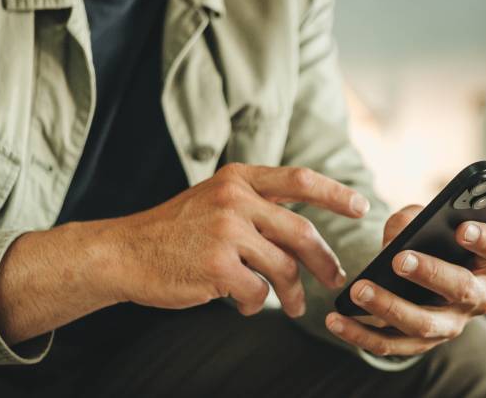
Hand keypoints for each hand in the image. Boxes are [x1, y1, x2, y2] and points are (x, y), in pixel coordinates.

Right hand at [106, 163, 369, 316]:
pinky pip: (257, 292)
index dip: (335, 194)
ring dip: (294, 293)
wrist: (123, 252)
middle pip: (301, 232)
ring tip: (296, 306)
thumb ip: (257, 204)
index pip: (300, 180)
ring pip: (284, 267)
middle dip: (325, 261)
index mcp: (239, 178)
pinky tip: (245, 305)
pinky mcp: (217, 266)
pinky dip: (257, 305)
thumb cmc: (175, 231)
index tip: (362, 207)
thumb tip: (308, 234)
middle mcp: (235, 199)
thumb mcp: (215, 198)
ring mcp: (226, 232)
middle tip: (335, 278)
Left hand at [324, 205, 485, 356]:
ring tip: (359, 289)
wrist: (420, 278)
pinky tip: (336, 319)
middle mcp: (476, 297)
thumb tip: (398, 234)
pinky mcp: (421, 344)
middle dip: (430, 273)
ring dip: (389, 307)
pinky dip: (360, 334)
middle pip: (461, 289)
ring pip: (424, 323)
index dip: (485, 239)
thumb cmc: (429, 241)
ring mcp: (451, 325)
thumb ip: (413, 218)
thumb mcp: (425, 223)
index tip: (462, 228)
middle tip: (399, 259)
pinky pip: (391, 345)